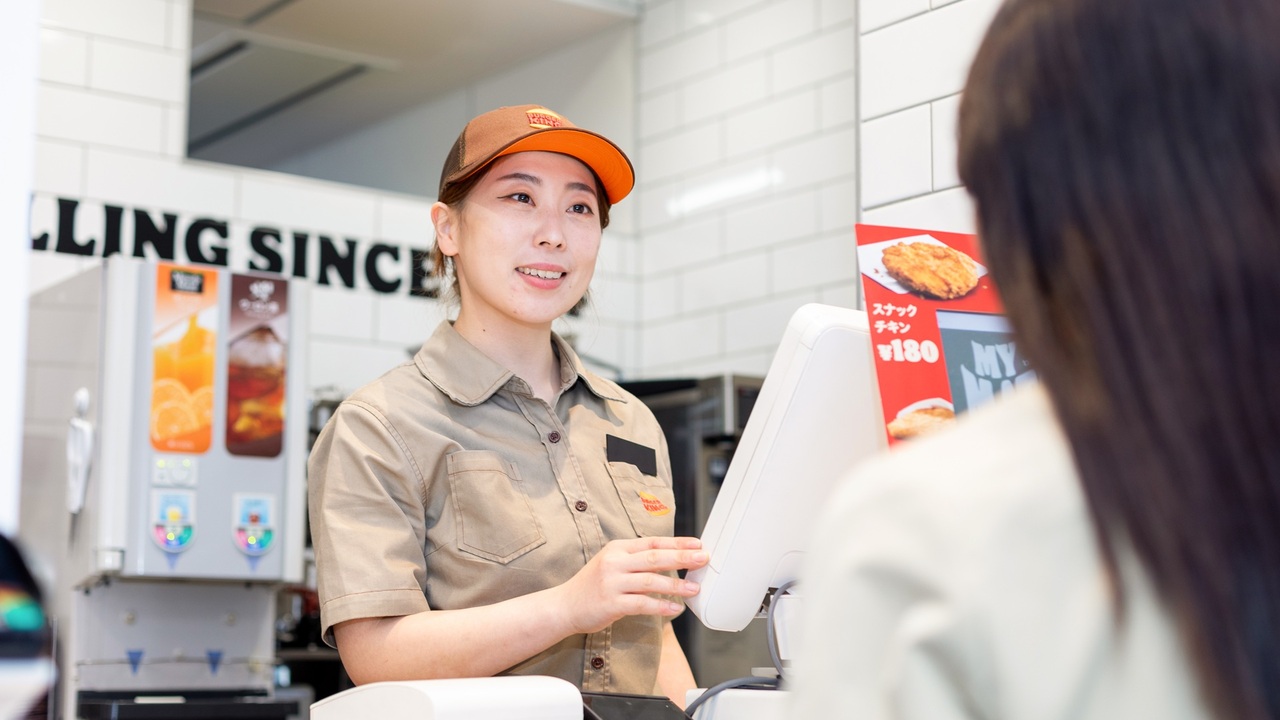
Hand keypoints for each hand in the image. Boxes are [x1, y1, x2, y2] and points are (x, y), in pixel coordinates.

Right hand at [557, 536, 707, 634]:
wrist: (565, 605)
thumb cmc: (593, 586)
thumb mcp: (611, 563)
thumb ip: (636, 560)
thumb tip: (670, 559)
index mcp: (617, 548)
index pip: (653, 542)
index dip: (677, 543)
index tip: (697, 544)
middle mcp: (615, 562)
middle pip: (655, 557)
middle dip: (682, 557)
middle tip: (703, 559)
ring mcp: (612, 582)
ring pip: (651, 580)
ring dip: (676, 584)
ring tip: (694, 588)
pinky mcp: (611, 603)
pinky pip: (642, 603)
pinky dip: (660, 606)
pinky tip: (674, 608)